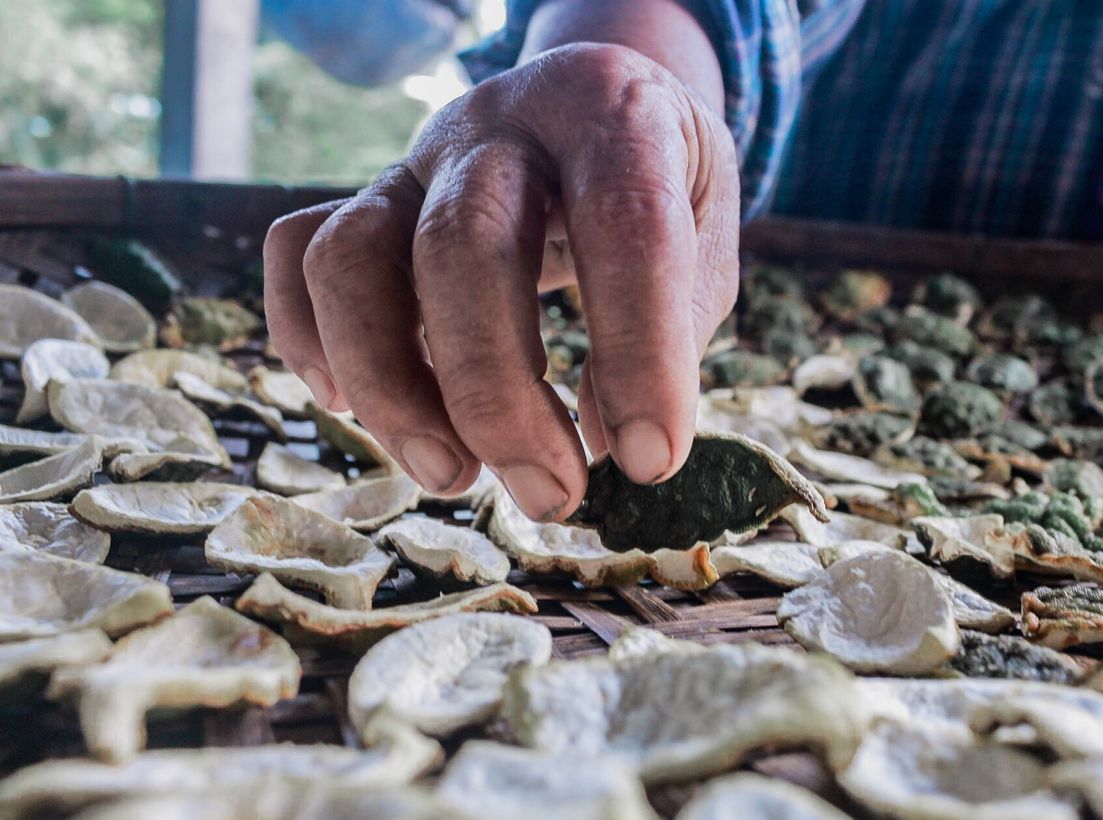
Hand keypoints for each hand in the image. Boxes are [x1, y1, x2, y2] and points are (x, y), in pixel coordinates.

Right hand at [264, 43, 739, 520]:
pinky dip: (310, 339)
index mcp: (610, 112)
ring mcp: (416, 158)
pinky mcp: (368, 196)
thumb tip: (600, 442)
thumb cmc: (659, 177)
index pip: (624, 224)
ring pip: (352, 257)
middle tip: (553, 496)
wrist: (593, 95)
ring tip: (455, 475)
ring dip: (392, 389)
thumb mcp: (705, 229)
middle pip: (461, 247)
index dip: (639, 351)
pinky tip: (356, 407)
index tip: (652, 458)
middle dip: (498, 397)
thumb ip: (670, 326)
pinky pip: (297, 253)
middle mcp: (499, 123)